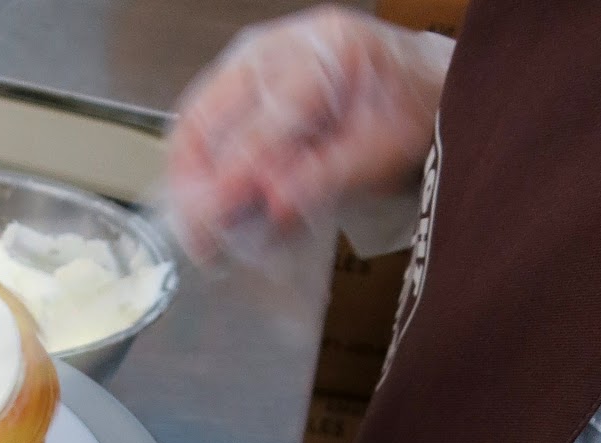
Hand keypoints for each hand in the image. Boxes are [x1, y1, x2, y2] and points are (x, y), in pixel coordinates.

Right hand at [165, 6, 452, 262]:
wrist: (411, 83)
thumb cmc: (403, 112)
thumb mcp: (381, 150)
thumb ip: (327, 176)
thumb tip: (274, 205)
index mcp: (326, 53)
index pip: (265, 122)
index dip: (235, 175)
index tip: (214, 220)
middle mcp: (278, 45)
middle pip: (210, 114)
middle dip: (195, 183)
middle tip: (199, 239)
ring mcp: (251, 59)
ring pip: (195, 119)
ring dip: (189, 179)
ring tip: (200, 231)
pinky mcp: (237, 78)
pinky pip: (201, 121)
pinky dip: (198, 166)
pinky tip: (210, 203)